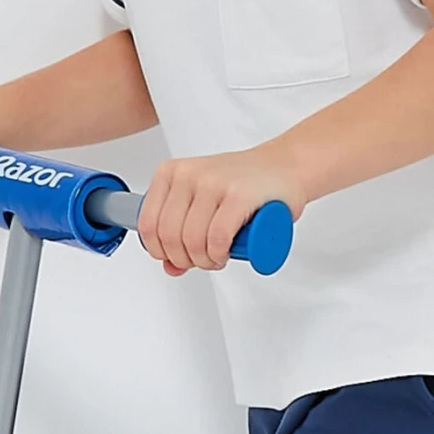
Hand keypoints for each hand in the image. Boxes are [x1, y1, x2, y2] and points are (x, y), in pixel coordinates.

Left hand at [137, 146, 307, 275]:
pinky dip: (218, 254)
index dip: (161, 252)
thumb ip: (181, 231)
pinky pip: (217, 238)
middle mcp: (188, 174)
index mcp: (171, 172)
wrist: (284, 167)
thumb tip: (169, 266)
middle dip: (185, 260)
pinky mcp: (238, 194)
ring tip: (216, 258)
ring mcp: (213, 182)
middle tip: (203, 261)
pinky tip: (224, 253)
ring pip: (192, 240)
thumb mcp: (202, 202)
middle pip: (169, 236)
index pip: (148, 224)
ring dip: (204, 261)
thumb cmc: (243, 185)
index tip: (178, 257)